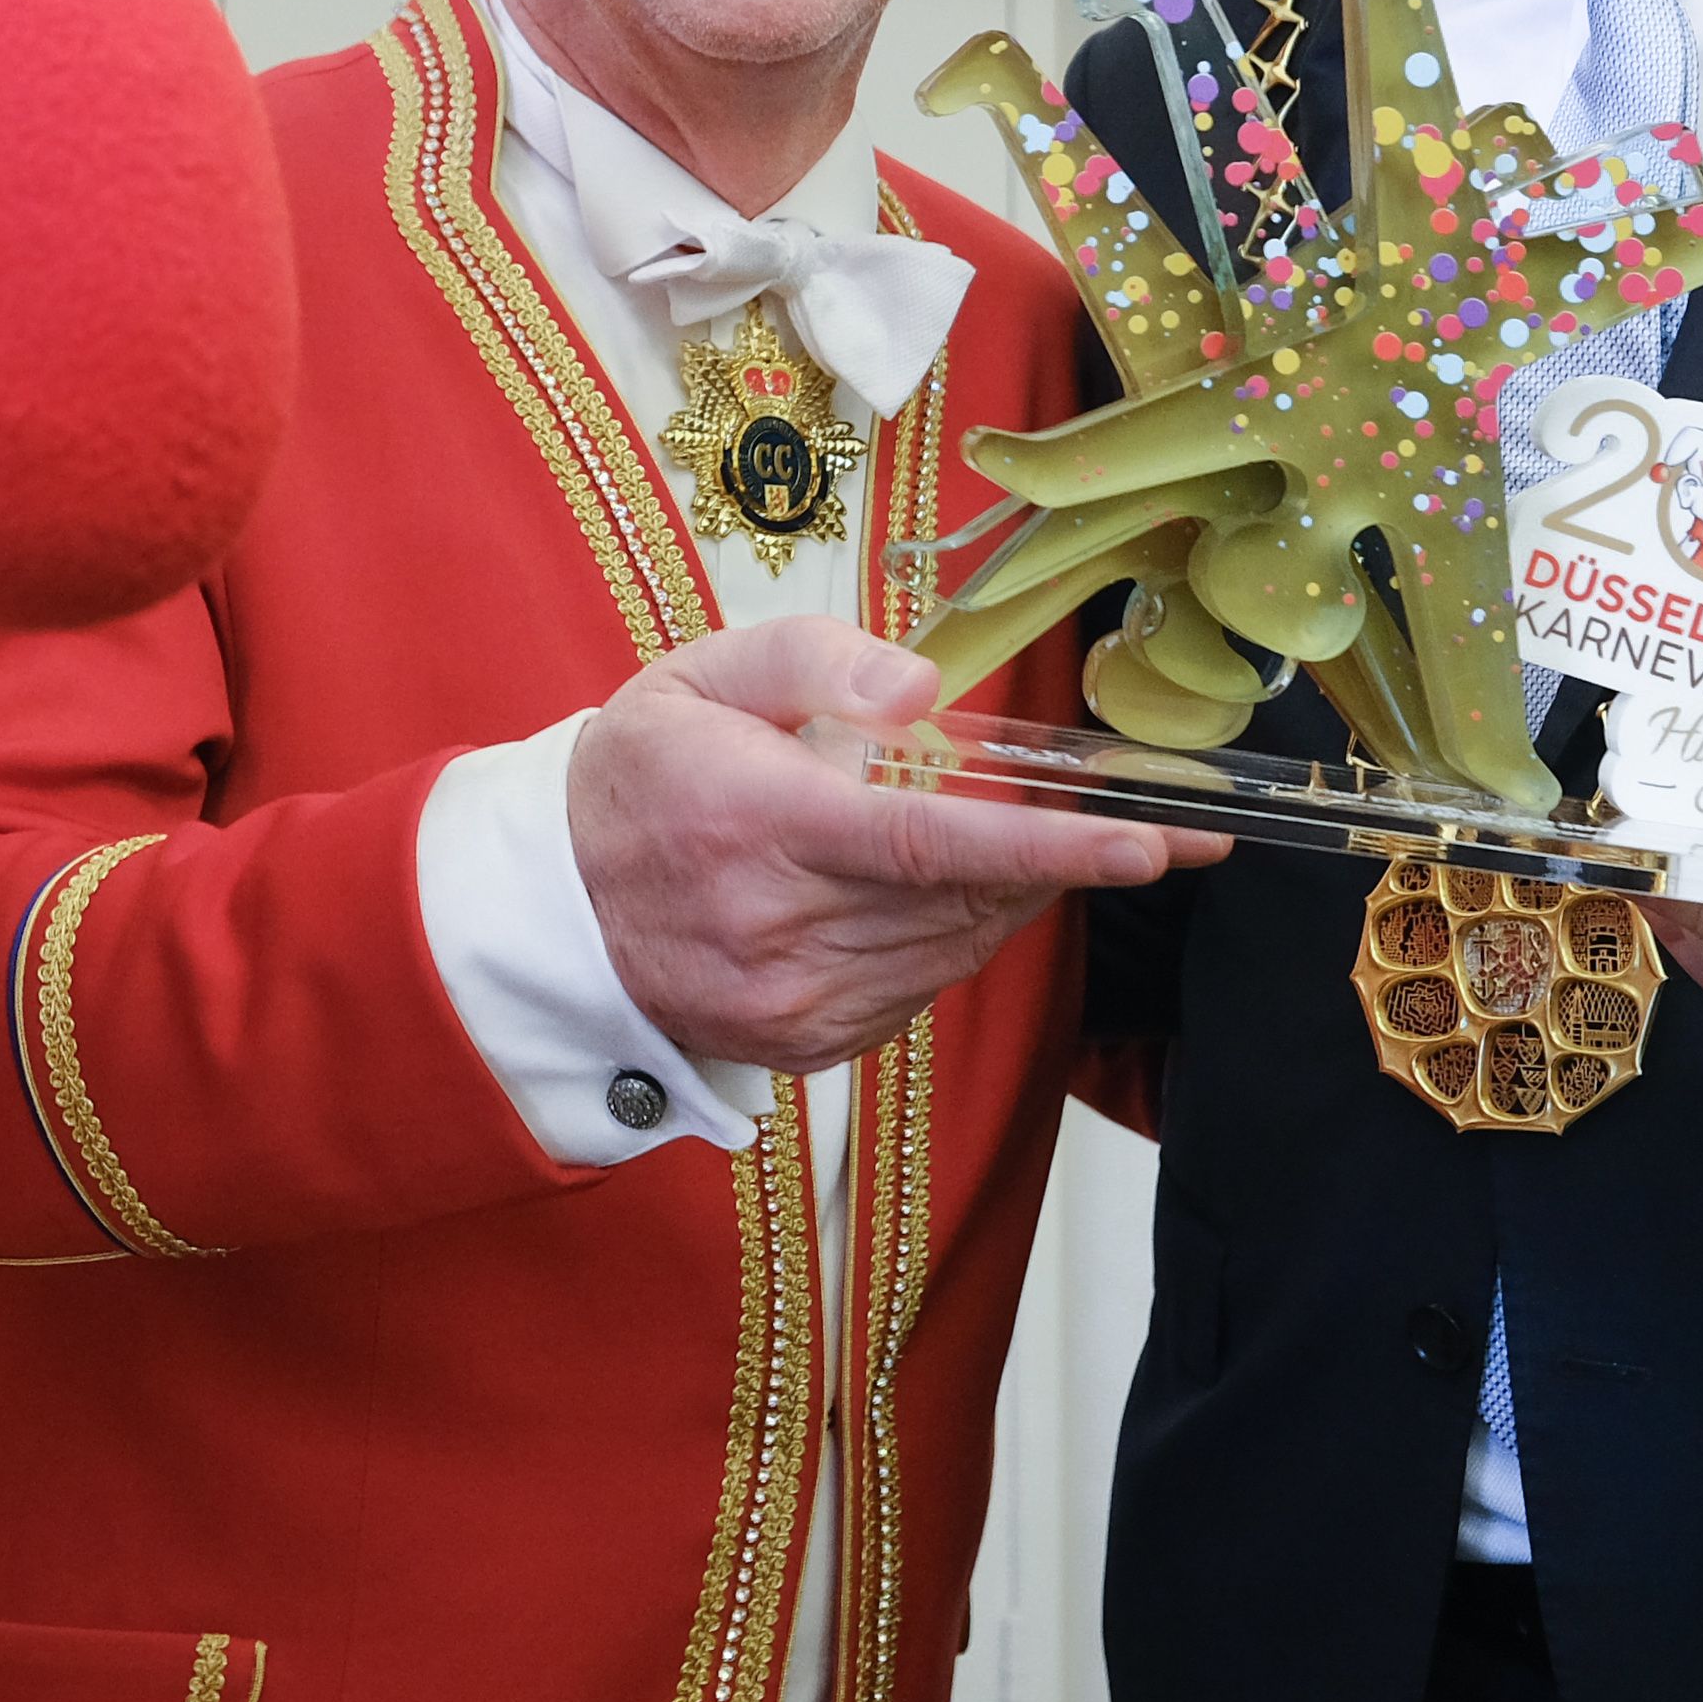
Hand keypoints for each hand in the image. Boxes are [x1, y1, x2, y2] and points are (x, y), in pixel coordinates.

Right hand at [566, 618, 1194, 1076]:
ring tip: (1011, 844)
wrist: (553, 901)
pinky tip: (928, 896)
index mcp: (759, 821)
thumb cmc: (644, 772)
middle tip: (1137, 827)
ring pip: (955, 951)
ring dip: (1007, 898)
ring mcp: (788, 999)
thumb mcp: (705, 673)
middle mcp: (776, 927)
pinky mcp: (800, 1042)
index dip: (1052, 847)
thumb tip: (923, 692)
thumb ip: (815, 659)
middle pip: (964, 899)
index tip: (1148, 843)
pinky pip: (919, 988)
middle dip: (1064, 864)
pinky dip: (950, 939)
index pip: (932, 841)